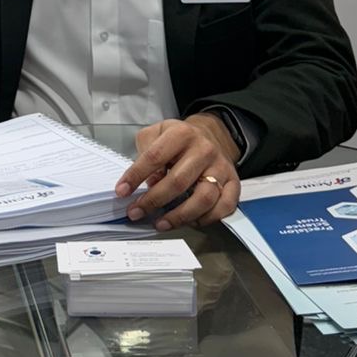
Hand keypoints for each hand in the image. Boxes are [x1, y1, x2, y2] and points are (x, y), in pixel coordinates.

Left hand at [114, 115, 240, 230]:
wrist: (211, 135)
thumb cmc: (178, 140)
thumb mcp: (156, 133)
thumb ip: (146, 152)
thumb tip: (149, 182)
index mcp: (181, 134)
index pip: (155, 157)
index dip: (135, 176)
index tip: (122, 192)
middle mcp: (204, 150)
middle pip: (178, 182)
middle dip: (153, 201)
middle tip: (136, 212)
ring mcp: (221, 168)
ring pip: (203, 198)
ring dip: (179, 216)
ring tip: (160, 223)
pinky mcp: (234, 183)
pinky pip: (224, 207)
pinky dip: (206, 219)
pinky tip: (189, 222)